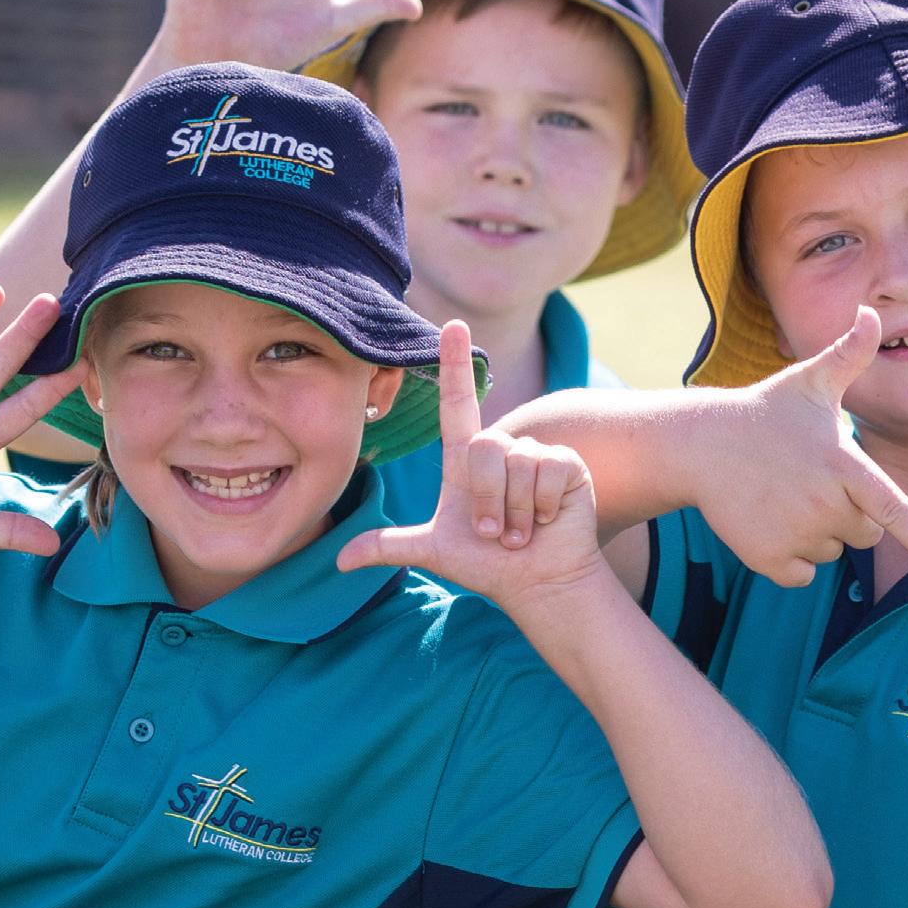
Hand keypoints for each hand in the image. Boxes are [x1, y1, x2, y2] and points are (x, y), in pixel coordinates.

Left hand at [337, 324, 605, 616]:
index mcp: (467, 458)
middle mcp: (501, 449)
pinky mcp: (567, 464)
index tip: (453, 325)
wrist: (538, 583)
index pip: (457, 402)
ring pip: (516, 462)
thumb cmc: (488, 565)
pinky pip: (547, 471)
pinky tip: (547, 522)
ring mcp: (535, 454)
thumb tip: (339, 560)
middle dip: (487, 500)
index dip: (454, 364)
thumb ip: (388, 546)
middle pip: (484, 446)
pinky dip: (542, 507)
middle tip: (495, 534)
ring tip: (521, 532)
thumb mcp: (433, 551)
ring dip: (514, 511)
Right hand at [689, 315, 907, 586]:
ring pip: (832, 553)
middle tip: (814, 483)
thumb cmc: (766, 412)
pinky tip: (770, 522)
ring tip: (786, 496)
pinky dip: (792, 558)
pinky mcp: (767, 557)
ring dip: (819, 534)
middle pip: (865, 533)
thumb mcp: (809, 381)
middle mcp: (822, 504)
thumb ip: (849, 355)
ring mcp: (793, 533)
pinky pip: (802, 574)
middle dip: (851, 515)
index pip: (891, 508)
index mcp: (842, 465)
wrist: (701, 445)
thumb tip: (871, 313)